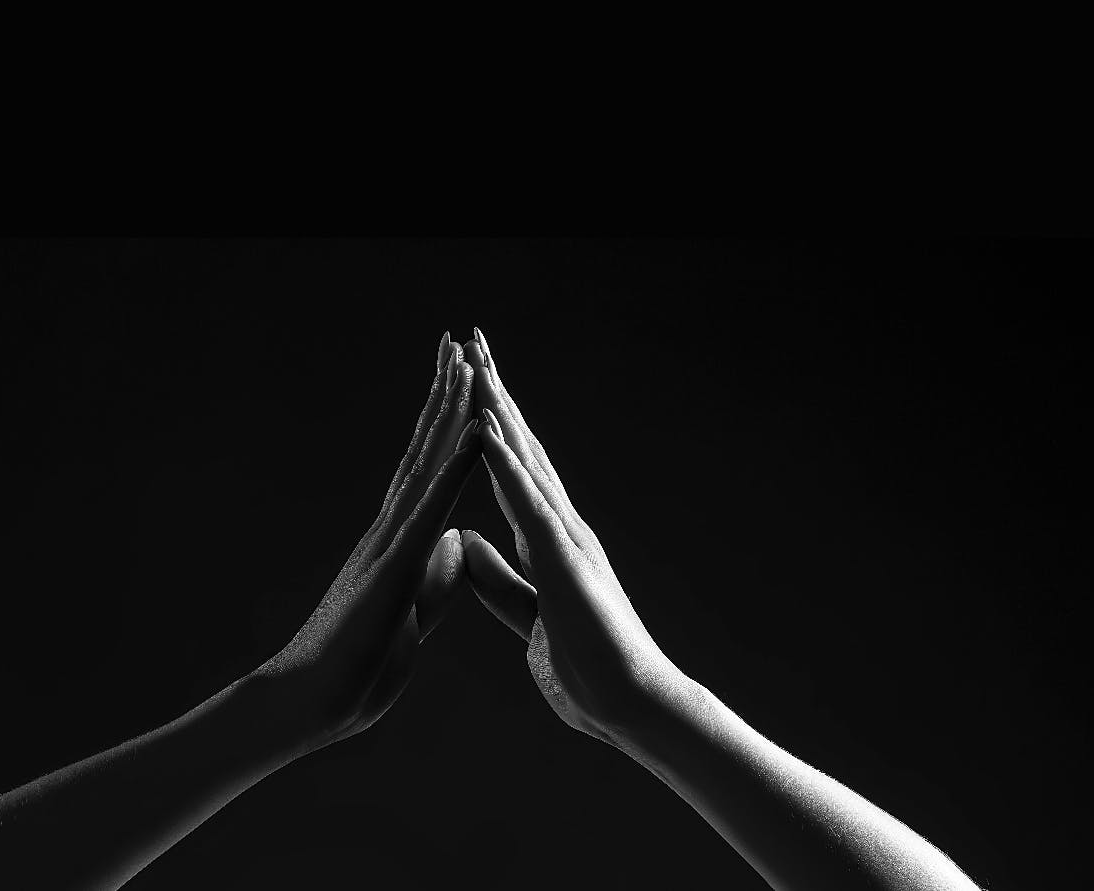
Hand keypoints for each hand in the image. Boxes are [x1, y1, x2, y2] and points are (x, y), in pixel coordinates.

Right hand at [255, 333, 479, 751]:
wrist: (311, 706)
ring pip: (425, 465)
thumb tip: (456, 542)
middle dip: (443, 396)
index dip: (447, 426)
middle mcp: (391, 530)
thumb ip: (434, 579)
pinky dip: (456, 469)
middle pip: (424, 451)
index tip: (462, 380)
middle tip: (456, 341)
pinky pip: (431, 510)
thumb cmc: (356, 671)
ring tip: (463, 361)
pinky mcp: (393, 566)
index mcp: (400, 544)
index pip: (429, 473)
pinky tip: (474, 435)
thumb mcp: (414, 617)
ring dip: (448, 412)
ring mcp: (390, 543)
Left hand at [460, 329, 692, 756]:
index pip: (509, 471)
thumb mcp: (525, 614)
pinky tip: (486, 430)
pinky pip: (530, 504)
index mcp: (545, 542)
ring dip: (500, 409)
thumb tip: (464, 543)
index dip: (486, 427)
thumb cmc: (587, 667)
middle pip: (519, 447)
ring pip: (526, 460)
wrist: (628, 707)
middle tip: (471, 340)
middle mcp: (558, 527)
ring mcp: (565, 539)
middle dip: (494, 392)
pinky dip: (506, 465)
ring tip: (476, 360)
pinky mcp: (565, 562)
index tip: (466, 384)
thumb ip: (499, 579)